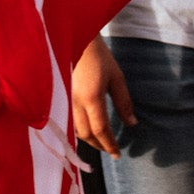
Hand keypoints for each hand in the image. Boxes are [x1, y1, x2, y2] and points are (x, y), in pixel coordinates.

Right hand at [71, 37, 134, 155]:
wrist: (74, 39)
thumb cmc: (98, 56)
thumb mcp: (116, 77)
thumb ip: (123, 102)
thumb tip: (132, 123)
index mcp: (91, 98)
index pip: (101, 130)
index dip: (109, 144)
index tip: (118, 154)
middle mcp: (75, 103)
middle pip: (86, 134)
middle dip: (99, 145)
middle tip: (111, 150)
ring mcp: (65, 100)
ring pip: (75, 129)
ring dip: (89, 139)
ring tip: (101, 142)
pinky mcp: (61, 97)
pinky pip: (69, 121)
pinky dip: (80, 130)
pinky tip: (87, 129)